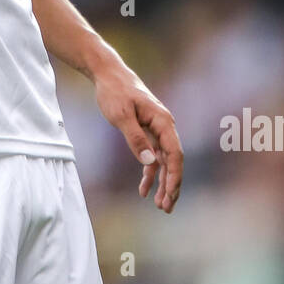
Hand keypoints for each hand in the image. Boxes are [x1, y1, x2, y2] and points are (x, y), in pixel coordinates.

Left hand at [93, 59, 183, 212]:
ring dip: (163, 183)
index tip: (170, 195)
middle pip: (172, 161)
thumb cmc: (115, 92)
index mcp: (163, 121)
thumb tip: (150, 163)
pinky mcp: (147, 131)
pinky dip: (149, 173)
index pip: (174, 154)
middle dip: (171, 185)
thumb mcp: (122, 116)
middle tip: (167, 208)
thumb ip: (135, 139)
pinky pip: (152, 156)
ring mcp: (156, 130)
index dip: (174, 176)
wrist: (108, 75)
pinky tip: (144, 189)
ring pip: (164, 161)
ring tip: (160, 205)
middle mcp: (164, 126)